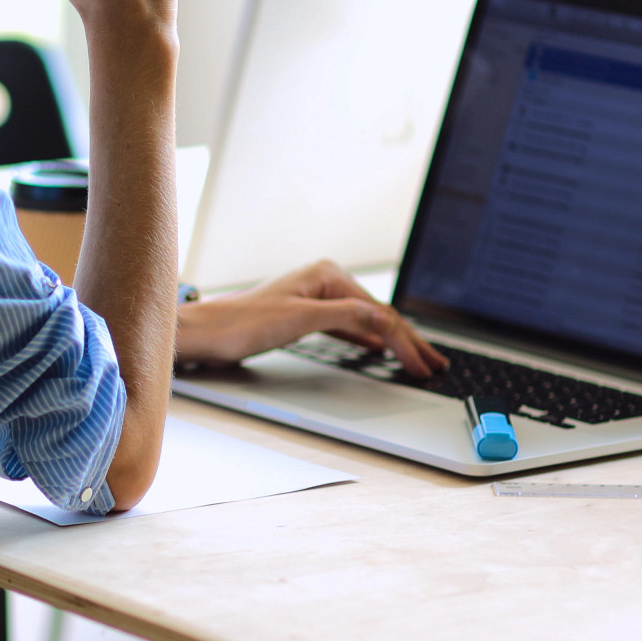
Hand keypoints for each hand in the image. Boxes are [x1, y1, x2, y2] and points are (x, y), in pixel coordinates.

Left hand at [174, 260, 448, 376]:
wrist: (207, 333)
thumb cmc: (243, 323)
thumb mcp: (300, 320)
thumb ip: (346, 316)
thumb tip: (384, 319)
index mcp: (328, 275)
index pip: (380, 312)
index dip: (405, 341)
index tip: (421, 365)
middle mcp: (324, 281)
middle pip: (378, 315)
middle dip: (408, 342)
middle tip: (434, 365)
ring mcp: (316, 298)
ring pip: (366, 322)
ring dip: (392, 342)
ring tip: (417, 359)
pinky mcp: (306, 316)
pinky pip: (348, 327)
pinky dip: (367, 339)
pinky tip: (378, 348)